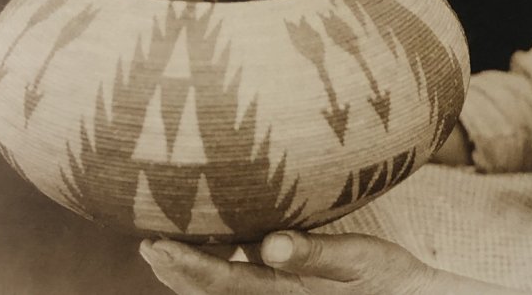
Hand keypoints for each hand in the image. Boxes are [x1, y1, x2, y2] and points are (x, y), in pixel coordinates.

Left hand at [140, 232, 437, 294]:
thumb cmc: (386, 277)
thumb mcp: (357, 258)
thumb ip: (314, 252)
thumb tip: (270, 244)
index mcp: (284, 292)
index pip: (222, 282)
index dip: (187, 265)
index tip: (156, 245)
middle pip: (211, 293)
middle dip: (176, 270)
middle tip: (145, 243)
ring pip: (220, 294)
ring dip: (189, 273)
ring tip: (164, 249)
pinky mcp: (286, 294)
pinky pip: (240, 288)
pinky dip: (215, 273)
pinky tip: (213, 251)